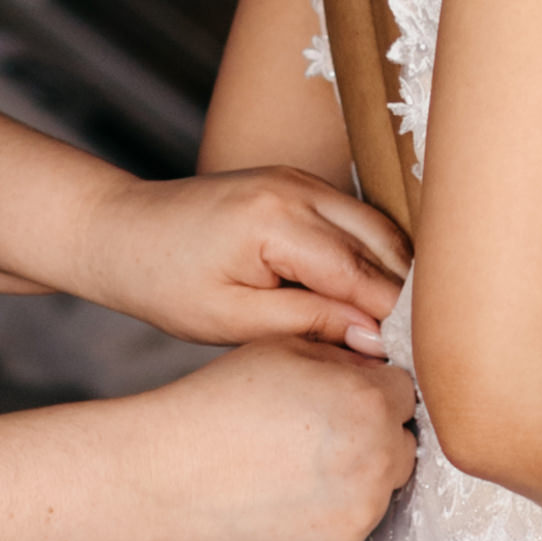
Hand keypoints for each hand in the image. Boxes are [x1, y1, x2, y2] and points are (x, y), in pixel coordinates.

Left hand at [90, 167, 409, 354]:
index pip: (361, 274)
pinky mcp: (298, 183)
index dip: (392, 319)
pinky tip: (370, 300)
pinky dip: (370, 257)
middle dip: (406, 297)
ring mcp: (300, 179)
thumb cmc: (163, 282)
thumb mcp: (232, 320)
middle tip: (418, 350)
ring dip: (394, 275)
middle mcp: (297, 189)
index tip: (414, 360)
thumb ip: (308, 324)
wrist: (122, 231)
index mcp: (276, 222)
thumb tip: (375, 338)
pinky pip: (355, 220)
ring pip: (378, 230)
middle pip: (384, 245)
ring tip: (401, 330)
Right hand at [138, 335, 418, 540]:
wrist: (167, 478)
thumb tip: (373, 367)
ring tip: (294, 469)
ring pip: (377, 491)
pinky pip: (346, 528)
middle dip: (372, 436)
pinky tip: (283, 499)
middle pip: (401, 445)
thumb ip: (343, 356)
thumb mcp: (283, 350)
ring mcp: (357, 516)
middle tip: (319, 434)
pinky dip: (325, 516)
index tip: (344, 398)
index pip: (405, 394)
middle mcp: (375, 464)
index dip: (373, 391)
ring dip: (353, 479)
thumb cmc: (216, 407)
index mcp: (370, 405)